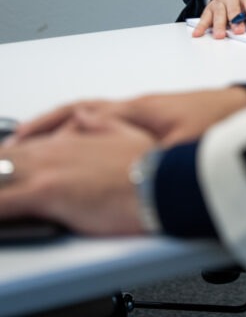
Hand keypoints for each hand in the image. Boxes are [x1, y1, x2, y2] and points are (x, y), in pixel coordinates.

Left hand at [0, 120, 153, 234]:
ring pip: (2, 172)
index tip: (6, 158)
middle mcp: (57, 148)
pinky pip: (5, 201)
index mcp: (75, 136)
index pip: (32, 143)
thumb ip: (101, 123)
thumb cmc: (150, 166)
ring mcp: (49, 168)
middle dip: (2, 166)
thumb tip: (84, 114)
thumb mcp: (127, 134)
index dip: (14, 152)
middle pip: (11, 156)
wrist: (160, 182)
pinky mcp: (48, 191)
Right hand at [11, 86, 245, 146]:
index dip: (47, 127)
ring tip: (38, 144)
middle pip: (80, 113)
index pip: (80, 114)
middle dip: (47, 128)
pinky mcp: (160, 116)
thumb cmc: (222, 127)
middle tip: (19, 144)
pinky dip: (88, 129)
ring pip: (94, 116)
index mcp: (138, 110)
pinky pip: (112, 120)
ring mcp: (147, 110)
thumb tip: (109, 167)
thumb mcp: (179, 148)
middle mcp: (138, 106)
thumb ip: (141, 154)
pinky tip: (82, 142)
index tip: (22, 141)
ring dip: (64, 129)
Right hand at [193, 0, 245, 38]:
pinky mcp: (209, 10)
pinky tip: (198, 34)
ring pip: (219, 13)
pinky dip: (201, 26)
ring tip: (220, 36)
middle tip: (238, 31)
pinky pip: (204, 18)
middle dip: (235, 19)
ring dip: (219, 25)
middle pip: (233, 7)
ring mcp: (220, 3)